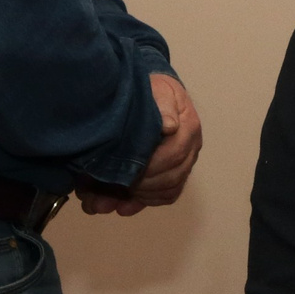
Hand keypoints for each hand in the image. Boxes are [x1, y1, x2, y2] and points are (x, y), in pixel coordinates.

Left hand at [79, 74, 202, 214]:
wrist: (155, 90)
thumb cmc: (154, 88)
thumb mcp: (157, 88)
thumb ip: (163, 104)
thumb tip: (169, 126)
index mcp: (188, 127)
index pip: (173, 155)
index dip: (148, 168)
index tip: (122, 172)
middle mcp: (190, 149)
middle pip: (170, 179)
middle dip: (137, 188)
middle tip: (106, 191)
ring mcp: (183, 163)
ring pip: (165, 191)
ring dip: (135, 200)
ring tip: (104, 203)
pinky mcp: (173, 172)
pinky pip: (165, 196)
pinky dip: (142, 202)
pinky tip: (122, 205)